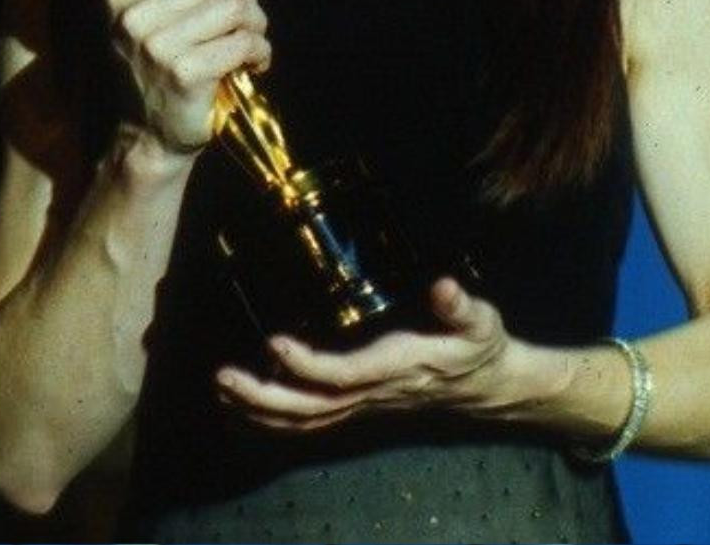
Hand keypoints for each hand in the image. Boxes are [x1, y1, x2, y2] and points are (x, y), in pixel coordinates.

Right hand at [105, 0, 270, 154]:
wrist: (149, 138)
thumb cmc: (157, 69)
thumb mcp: (153, 14)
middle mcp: (133, 18)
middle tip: (248, 15)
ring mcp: (158, 46)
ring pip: (234, 7)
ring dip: (257, 22)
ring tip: (254, 37)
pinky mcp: (186, 74)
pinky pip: (243, 42)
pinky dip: (260, 50)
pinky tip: (256, 61)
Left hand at [215, 278, 515, 432]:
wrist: (488, 390)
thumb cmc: (479, 348)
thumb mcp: (481, 322)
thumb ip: (461, 306)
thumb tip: (444, 285)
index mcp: (394, 369)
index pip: (344, 375)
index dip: (307, 365)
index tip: (274, 343)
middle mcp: (372, 394)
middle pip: (310, 408)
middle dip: (263, 397)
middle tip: (223, 377)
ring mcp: (363, 408)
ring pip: (305, 422)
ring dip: (260, 410)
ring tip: (221, 390)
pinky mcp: (358, 408)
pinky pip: (311, 424)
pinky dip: (274, 421)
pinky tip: (244, 410)